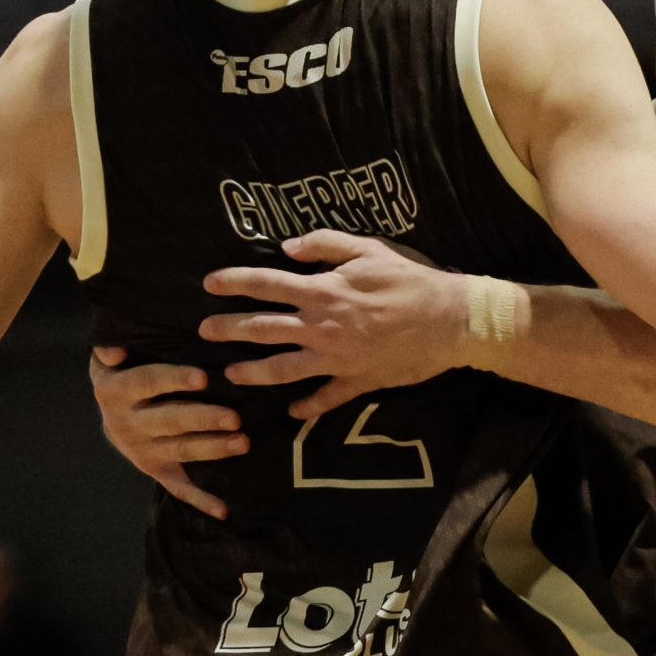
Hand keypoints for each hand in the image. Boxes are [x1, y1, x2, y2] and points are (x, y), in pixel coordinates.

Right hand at [88, 348, 242, 519]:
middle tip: (234, 417)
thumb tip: (115, 349)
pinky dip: (201, 501)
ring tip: (243, 442)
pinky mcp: (157, 470)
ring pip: (181, 450)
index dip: (175, 380)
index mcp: (116, 391)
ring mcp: (144, 450)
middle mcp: (128, 424)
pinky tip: (224, 510)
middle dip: (203, 419)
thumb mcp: (106, 358)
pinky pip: (179, 487)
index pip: (148, 382)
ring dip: (212, 449)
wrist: (110, 417)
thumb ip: (108, 348)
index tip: (203, 377)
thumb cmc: (121, 373)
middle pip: (170, 421)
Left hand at [201, 231, 469, 419]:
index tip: (209, 284)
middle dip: (229, 329)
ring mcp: (337, 359)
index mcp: (324, 291)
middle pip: (264, 329)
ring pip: (283, 370)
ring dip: (253, 372)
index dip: (234, 282)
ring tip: (231, 375)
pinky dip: (307, 406)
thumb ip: (325, 244)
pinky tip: (291, 410)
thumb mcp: (370, 249)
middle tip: (203, 333)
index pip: (266, 284)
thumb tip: (286, 248)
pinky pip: (325, 398)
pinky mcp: (357, 381)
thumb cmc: (412, 280)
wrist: (452, 321)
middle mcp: (323, 327)